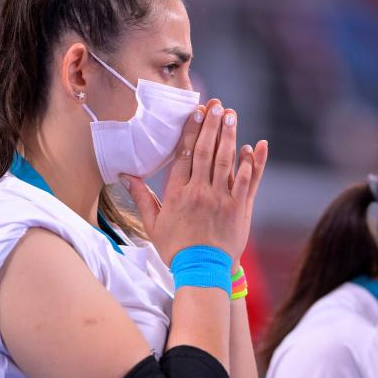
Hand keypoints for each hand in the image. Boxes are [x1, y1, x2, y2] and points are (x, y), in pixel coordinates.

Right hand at [122, 99, 267, 267]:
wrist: (202, 272)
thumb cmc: (175, 249)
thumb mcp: (152, 224)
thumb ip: (140, 198)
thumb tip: (125, 177)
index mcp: (178, 194)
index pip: (184, 155)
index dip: (190, 131)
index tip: (195, 112)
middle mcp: (200, 192)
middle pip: (205, 152)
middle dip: (211, 125)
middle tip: (216, 105)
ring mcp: (222, 199)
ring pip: (226, 161)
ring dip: (229, 136)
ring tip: (231, 115)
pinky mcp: (239, 208)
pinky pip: (247, 181)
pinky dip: (251, 163)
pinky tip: (253, 146)